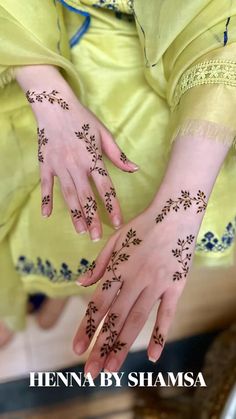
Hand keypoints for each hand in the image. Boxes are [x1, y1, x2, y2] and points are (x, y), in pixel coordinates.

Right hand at [15, 65, 138, 239]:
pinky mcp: (45, 164)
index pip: (106, 187)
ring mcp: (59, 166)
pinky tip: (46, 215)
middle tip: (96, 237)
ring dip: (74, 214)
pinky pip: (46, 185)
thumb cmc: (82, 119)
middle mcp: (77, 166)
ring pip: (68, 195)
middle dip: (92, 218)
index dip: (112, 206)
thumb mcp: (103, 133)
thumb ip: (118, 155)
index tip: (118, 222)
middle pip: (86, 196)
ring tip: (80, 231)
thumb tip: (135, 169)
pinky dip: (45, 199)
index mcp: (93, 159)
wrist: (54, 104)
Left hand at [73, 189, 205, 377]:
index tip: (77, 348)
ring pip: (136, 320)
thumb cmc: (143, 226)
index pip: (98, 304)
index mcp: (117, 269)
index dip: (87, 327)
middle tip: (90, 371)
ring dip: (123, 345)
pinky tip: (152, 356)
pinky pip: (167, 314)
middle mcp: (134, 280)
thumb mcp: (115, 240)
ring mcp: (156, 285)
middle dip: (101, 345)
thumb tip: (80, 283)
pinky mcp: (175, 287)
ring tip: (111, 368)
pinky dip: (160, 335)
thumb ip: (98, 264)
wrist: (175, 214)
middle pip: (115, 318)